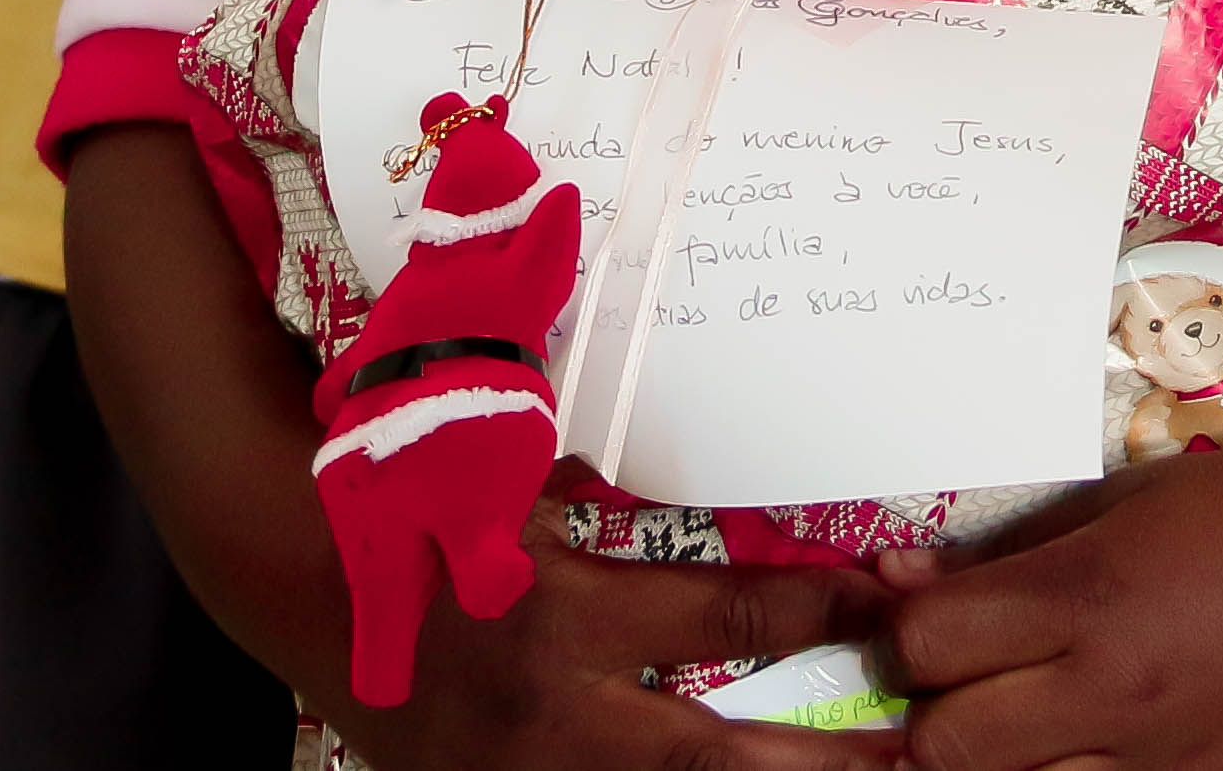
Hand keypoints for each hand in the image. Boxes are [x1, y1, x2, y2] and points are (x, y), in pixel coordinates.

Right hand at [341, 512, 888, 769]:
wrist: (306, 584)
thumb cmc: (423, 511)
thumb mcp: (524, 481)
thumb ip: (617, 494)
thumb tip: (717, 496)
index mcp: (565, 613)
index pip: (726, 619)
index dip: (818, 611)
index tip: (885, 604)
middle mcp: (554, 712)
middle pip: (715, 760)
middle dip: (821, 766)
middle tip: (917, 759)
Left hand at [873, 448, 1222, 769]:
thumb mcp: (1123, 501)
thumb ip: (1009, 552)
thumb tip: (905, 582)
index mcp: (1092, 598)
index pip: (926, 645)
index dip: (906, 634)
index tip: (923, 621)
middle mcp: (1118, 693)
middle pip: (946, 744)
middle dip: (933, 710)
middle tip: (962, 679)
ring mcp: (1164, 768)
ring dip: (997, 762)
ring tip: (1024, 719)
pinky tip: (1086, 750)